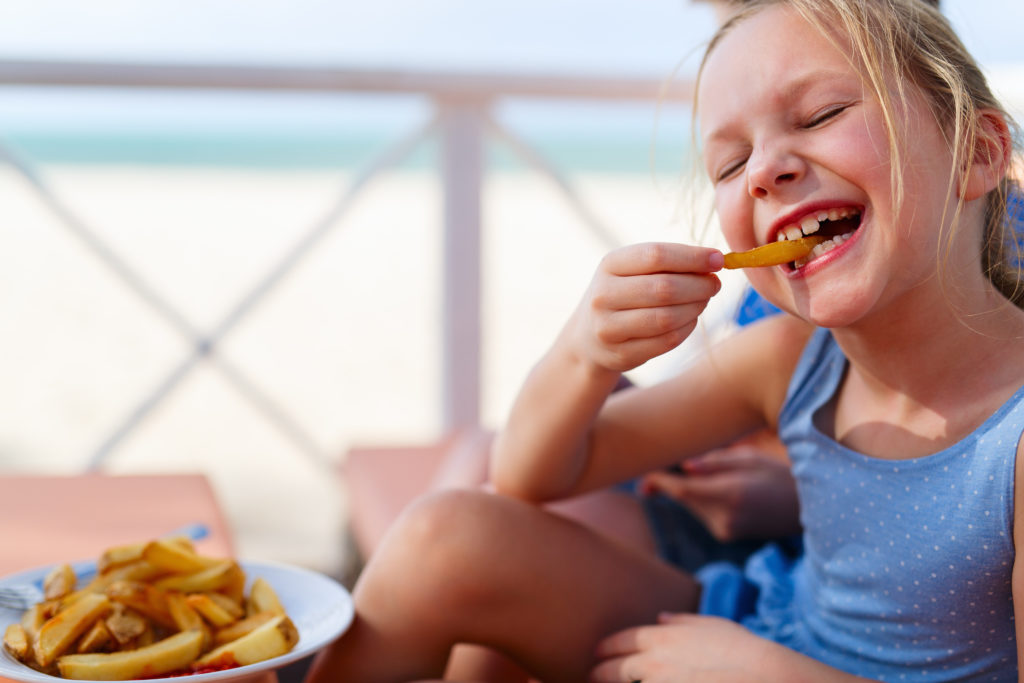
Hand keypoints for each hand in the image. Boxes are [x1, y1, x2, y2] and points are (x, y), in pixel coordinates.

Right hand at [567, 243, 722, 372]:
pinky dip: (687, 328)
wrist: (588, 336)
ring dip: (696, 308)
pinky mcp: (620, 354)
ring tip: (703, 300)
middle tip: (715, 284)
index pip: (655, 256)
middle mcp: (603, 295)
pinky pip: (667, 341)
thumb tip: (714, 261)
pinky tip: (691, 319)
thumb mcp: (632, 270)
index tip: (718, 259)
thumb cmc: (623, 294)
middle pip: (664, 288)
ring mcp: (608, 328)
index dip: (692, 257)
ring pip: (667, 318)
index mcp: (609, 265)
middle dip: (699, 285)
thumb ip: (668, 263)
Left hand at [590, 613, 776, 681]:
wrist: (762, 676)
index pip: (623, 640)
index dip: (608, 646)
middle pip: (614, 668)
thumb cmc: (743, 650)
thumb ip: (683, 621)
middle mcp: (654, 662)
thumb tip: (662, 617)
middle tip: (591, 674)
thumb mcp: (713, 626)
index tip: (598, 651)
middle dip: (599, 672)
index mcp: (663, 638)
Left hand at [638, 431, 799, 541]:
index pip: (683, 491)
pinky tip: (713, 489)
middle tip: (651, 479)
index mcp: (731, 494)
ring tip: (704, 475)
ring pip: (691, 506)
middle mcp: (725, 517)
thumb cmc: (779, 475)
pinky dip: (698, 499)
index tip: (645, 476)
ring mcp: (725, 530)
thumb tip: (684, 468)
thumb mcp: (750, 459)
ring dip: (685, 491)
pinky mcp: (726, 534)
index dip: (660, 483)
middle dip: (667, 486)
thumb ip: (715, 463)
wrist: (806, 510)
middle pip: (683, 499)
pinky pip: (701, 512)